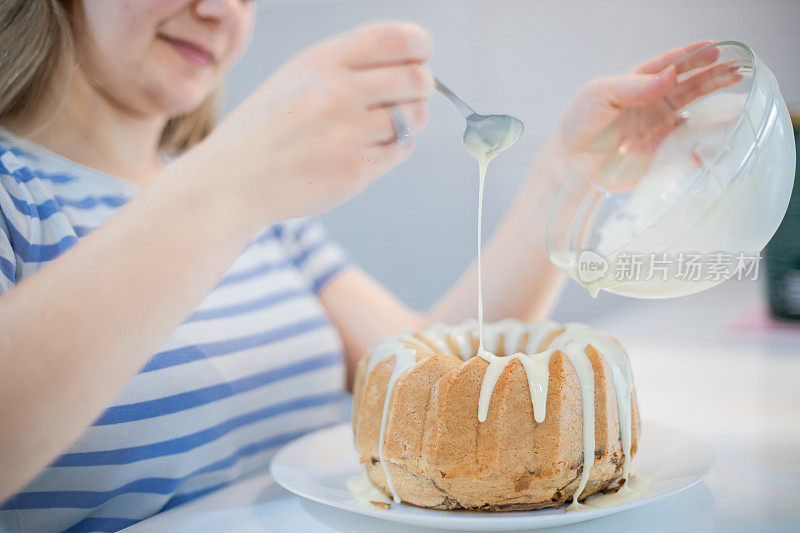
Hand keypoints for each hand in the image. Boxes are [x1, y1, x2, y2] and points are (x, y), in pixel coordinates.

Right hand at [192, 22, 433, 228]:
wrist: (233, 180)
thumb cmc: (269, 127)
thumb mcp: (297, 77)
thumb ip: (348, 65)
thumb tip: (411, 61)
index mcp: (320, 61)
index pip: (395, 39)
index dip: (420, 46)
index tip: (420, 56)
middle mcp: (336, 93)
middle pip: (417, 79)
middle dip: (421, 87)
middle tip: (407, 96)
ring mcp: (347, 134)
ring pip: (415, 117)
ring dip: (410, 120)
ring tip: (383, 126)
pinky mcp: (354, 170)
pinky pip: (402, 149)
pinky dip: (395, 148)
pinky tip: (369, 148)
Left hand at [541, 41, 742, 188]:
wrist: (570, 166)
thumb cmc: (578, 126)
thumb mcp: (600, 95)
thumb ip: (635, 86)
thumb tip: (671, 75)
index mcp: (635, 86)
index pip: (667, 66)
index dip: (690, 55)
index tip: (713, 46)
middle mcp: (650, 105)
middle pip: (688, 85)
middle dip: (712, 73)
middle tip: (736, 65)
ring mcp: (657, 129)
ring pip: (693, 109)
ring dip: (714, 97)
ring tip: (736, 84)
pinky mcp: (660, 152)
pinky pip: (687, 143)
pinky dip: (704, 137)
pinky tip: (719, 128)